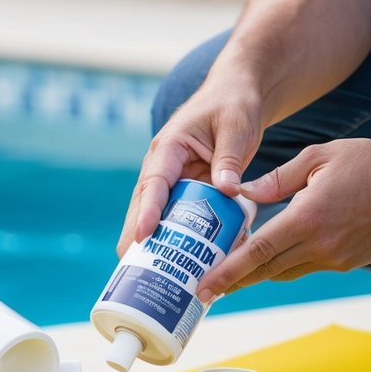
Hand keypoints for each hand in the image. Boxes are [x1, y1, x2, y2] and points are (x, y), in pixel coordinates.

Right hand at [117, 86, 263, 255]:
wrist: (237, 95)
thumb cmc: (234, 104)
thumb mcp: (236, 126)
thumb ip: (229, 158)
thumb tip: (226, 191)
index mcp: (169, 146)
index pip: (154, 183)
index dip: (147, 211)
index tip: (142, 236)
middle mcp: (163, 166)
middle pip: (144, 207)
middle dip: (137, 238)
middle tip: (133, 270)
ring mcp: (172, 181)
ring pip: (156, 217)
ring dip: (155, 243)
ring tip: (151, 276)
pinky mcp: (185, 191)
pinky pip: (178, 218)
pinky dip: (178, 239)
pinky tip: (183, 265)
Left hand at [195, 138, 370, 300]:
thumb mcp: (320, 157)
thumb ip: (279, 178)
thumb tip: (245, 193)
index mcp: (307, 217)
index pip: (258, 250)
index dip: (228, 270)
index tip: (205, 285)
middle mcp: (318, 244)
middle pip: (265, 270)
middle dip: (232, 282)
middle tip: (203, 291)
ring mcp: (332, 257)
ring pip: (283, 272)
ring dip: (256, 275)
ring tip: (228, 276)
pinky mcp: (344, 263)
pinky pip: (304, 267)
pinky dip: (283, 265)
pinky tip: (268, 260)